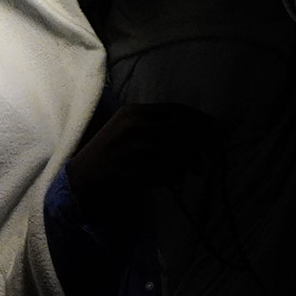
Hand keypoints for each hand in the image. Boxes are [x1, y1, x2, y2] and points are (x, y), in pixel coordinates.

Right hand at [65, 101, 214, 227]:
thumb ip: (156, 125)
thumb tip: (198, 130)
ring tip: (191, 172)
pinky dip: (176, 178)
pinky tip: (173, 182)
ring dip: (190, 165)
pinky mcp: (135, 171)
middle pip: (184, 131)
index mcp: (133, 113)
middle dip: (203, 146)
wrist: (78, 183)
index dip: (202, 122)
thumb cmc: (106, 157)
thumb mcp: (125, 130)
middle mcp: (135, 127)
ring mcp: (134, 149)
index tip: (218, 132)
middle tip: (209, 159)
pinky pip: (169, 173)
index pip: (178, 112)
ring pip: (180, 153)